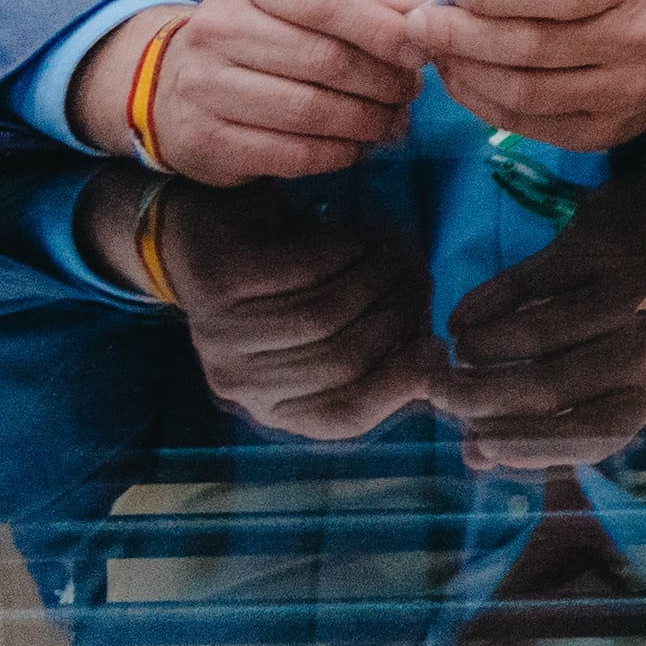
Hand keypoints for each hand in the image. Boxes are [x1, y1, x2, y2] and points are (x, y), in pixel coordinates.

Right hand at [76, 0, 429, 182]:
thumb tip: (419, 12)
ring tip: (392, 121)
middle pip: (326, 62)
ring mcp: (205, 86)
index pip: (326, 3)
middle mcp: (219, 29)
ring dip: (368, 122)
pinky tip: (357, 145)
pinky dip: (338, 153)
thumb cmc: (265, 34)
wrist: (172, 82)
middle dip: (384, 83)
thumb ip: (367, 0)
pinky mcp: (206, 139)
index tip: (421, 52)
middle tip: (410, 93)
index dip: (384, 31)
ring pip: (311, 112)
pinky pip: (291, 154)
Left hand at [149, 186, 440, 439]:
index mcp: (268, 405)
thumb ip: (372, 355)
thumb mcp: (326, 331)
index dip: (401, 384)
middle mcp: (237, 382)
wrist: (207, 228)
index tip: (438, 344)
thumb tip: (433, 369)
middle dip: (400, 314)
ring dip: (381, 275)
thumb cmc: (283, 284)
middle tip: (424, 278)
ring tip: (403, 251)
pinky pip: (306, 270)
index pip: (343, 418)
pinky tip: (368, 233)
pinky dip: (352, 247)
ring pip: (327, 314)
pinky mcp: (218, 283)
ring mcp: (220, 335)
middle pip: (343, 360)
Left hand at [410, 0, 645, 153]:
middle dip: (462, 37)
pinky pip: (529, 125)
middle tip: (417, 25)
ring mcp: (622, 94)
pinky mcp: (605, 132)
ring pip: (525, 94)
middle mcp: (633, 42)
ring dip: (466, 74)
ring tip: (436, 53)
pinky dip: (483, 104)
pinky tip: (463, 80)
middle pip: (533, 48)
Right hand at [439, 184, 645, 470]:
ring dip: (479, 351)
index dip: (531, 446)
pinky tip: (460, 320)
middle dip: (479, 398)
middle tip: (437, 393)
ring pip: (534, 336)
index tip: (477, 446)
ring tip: (454, 354)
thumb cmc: (630, 317)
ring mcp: (630, 293)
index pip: (597, 435)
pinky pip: (525, 284)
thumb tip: (475, 458)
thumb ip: (550, 420)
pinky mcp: (601, 247)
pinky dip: (483, 305)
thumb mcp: (610, 373)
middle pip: (551, 388)